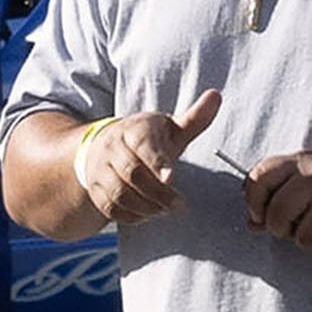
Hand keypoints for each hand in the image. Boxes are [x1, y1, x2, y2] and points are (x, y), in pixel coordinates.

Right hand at [68, 88, 221, 225]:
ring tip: (166, 209)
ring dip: (147, 206)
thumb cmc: (146, 139)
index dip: (157, 162)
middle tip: (180, 204)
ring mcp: (100, 170)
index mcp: (133, 130)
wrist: (103, 147)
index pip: (143, 145)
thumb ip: (194, 118)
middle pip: (132, 174)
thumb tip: (216, 96)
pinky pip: (111, 209)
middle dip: (158, 193)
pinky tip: (149, 213)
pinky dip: (132, 215)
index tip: (171, 177)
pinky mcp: (96, 191)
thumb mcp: (169, 128)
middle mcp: (111, 148)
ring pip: (120, 194)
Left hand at [242, 145, 311, 255]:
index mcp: (299, 161)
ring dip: (311, 240)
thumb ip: (276, 194)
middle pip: (277, 215)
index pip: (258, 179)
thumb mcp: (305, 174)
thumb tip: (252, 223)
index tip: (261, 214)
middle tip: (293, 226)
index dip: (253, 202)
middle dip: (280, 229)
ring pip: (303, 238)